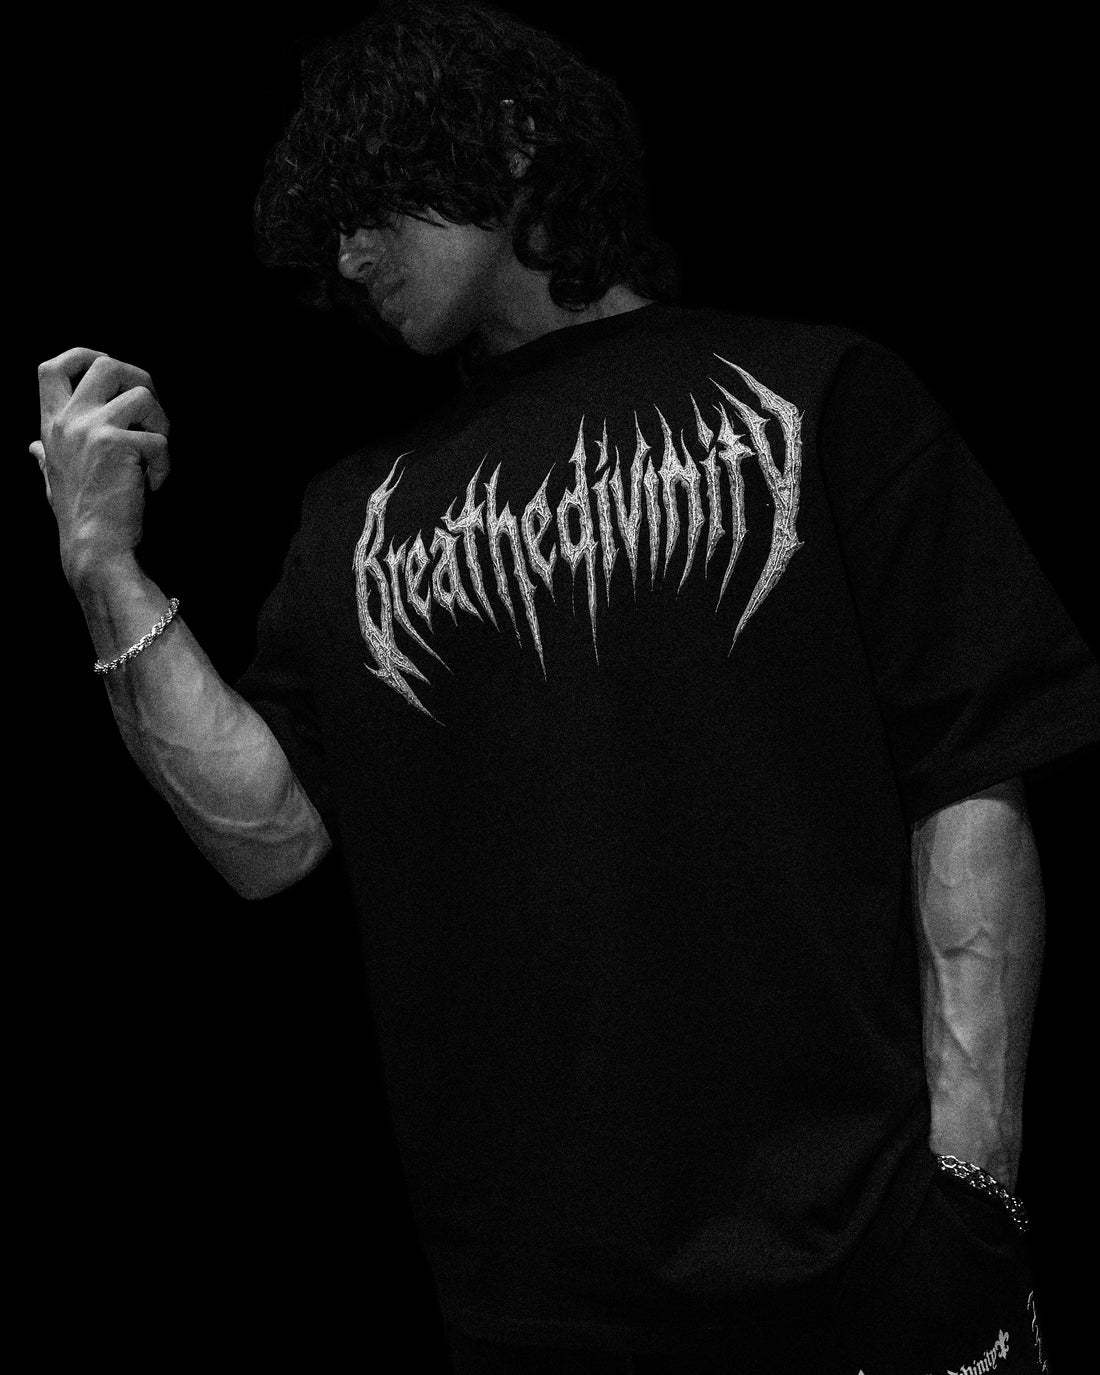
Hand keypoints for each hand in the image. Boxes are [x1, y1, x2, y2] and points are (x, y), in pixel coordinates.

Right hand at [33, 348, 170, 587]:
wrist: (93, 546)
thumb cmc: (78, 514)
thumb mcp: (53, 478)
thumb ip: (45, 456)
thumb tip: (32, 448)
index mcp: (51, 424)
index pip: (52, 367)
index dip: (83, 356)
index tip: (107, 367)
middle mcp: (69, 420)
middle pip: (106, 364)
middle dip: (138, 379)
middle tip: (149, 412)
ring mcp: (92, 429)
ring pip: (142, 394)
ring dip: (161, 422)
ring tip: (155, 453)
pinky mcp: (119, 445)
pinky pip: (159, 439)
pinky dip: (165, 464)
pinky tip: (154, 485)